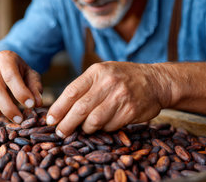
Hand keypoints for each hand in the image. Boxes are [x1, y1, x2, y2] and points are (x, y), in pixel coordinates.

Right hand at [0, 50, 42, 122]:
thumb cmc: (17, 73)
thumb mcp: (29, 75)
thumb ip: (35, 87)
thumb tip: (37, 103)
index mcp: (5, 59)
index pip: (11, 76)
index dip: (21, 92)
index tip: (31, 105)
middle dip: (9, 108)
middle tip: (20, 120)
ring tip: (10, 111)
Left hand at [46, 61, 171, 136]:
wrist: (155, 81)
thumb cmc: (122, 78)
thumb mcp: (102, 73)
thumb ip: (84, 88)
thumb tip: (60, 109)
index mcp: (97, 72)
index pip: (71, 92)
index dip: (58, 108)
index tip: (50, 119)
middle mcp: (108, 83)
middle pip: (80, 108)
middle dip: (67, 124)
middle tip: (60, 133)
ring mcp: (121, 97)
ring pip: (94, 121)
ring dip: (86, 128)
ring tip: (84, 128)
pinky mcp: (131, 111)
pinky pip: (110, 126)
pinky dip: (103, 129)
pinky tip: (104, 125)